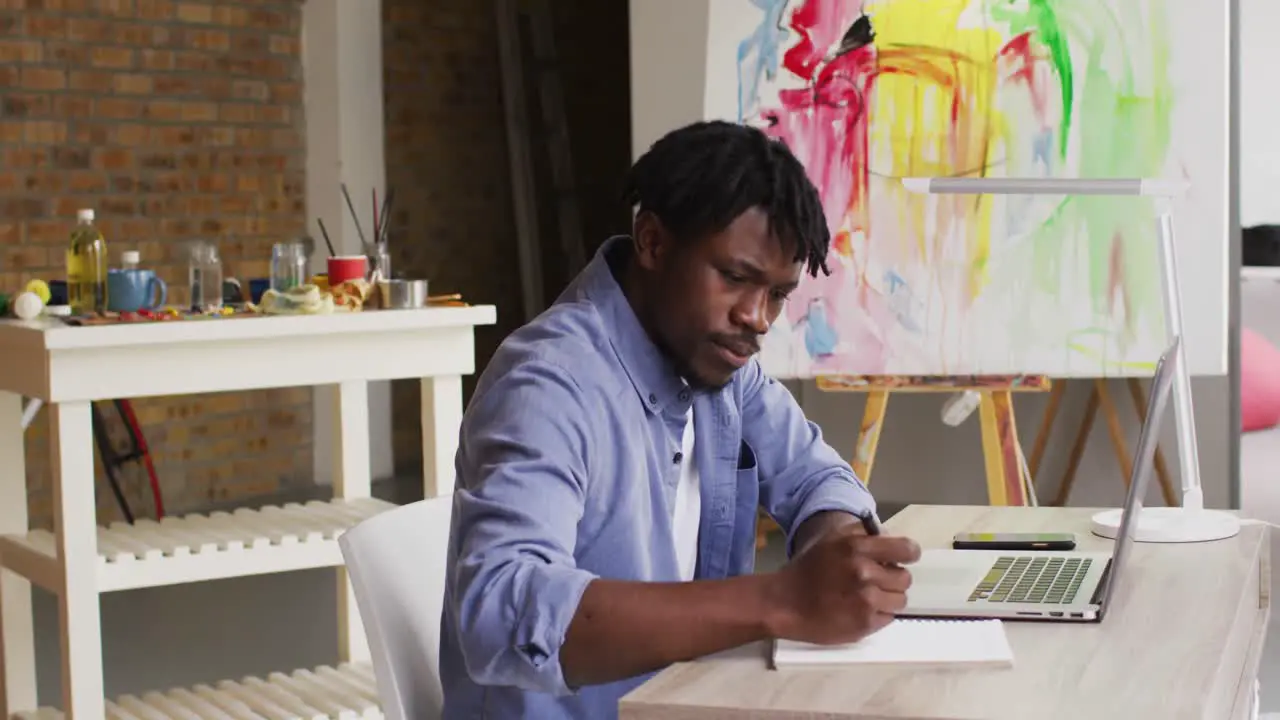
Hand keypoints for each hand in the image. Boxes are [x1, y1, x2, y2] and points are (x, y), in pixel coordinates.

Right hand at [768, 525, 920, 644]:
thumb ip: (863, 535)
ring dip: (887, 599)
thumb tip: (891, 538)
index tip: (902, 559)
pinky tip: (858, 611)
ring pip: (900, 600)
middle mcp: (865, 573)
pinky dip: (878, 616)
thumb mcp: (833, 540)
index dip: (908, 554)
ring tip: (866, 598)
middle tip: (876, 582)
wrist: (785, 603)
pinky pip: (888, 618)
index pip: (907, 549)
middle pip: (905, 578)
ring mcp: (866, 601)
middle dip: (893, 580)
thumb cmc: (808, 570)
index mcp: (857, 547)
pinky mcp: (865, 624)